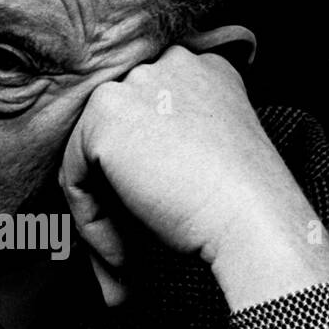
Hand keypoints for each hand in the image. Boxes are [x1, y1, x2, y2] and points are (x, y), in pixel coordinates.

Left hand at [58, 26, 328, 310]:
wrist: (253, 220)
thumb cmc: (241, 207)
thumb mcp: (206, 160)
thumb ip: (166, 152)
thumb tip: (126, 186)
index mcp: (201, 70)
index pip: (146, 121)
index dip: (138, 177)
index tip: (144, 229)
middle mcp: (166, 65)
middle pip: (115, 136)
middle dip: (112, 197)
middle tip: (124, 258)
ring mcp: (134, 85)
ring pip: (89, 158)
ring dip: (100, 214)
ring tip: (124, 263)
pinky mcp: (105, 116)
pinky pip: (74, 177)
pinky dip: (90, 222)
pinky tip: (121, 254)